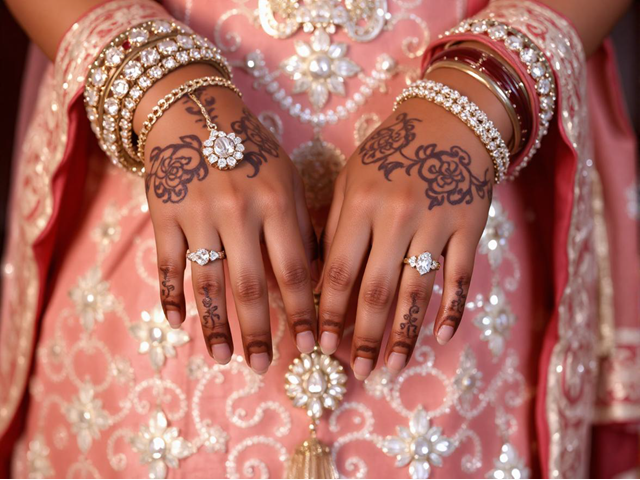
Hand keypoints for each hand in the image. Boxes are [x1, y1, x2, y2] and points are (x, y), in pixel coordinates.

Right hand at [142, 83, 316, 373]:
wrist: (194, 111)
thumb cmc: (251, 149)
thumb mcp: (287, 177)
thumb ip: (302, 225)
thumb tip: (319, 276)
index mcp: (277, 202)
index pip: (295, 270)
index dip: (304, 312)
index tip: (311, 346)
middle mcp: (238, 212)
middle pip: (251, 286)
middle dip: (259, 332)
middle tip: (262, 367)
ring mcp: (198, 214)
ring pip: (206, 283)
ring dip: (215, 326)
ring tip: (223, 358)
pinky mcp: (164, 215)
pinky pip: (166, 265)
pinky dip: (170, 296)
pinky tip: (177, 324)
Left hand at [318, 97, 493, 379]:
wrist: (451, 121)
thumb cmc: (391, 152)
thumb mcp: (352, 178)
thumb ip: (335, 225)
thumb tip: (317, 280)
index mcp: (361, 204)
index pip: (338, 271)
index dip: (329, 313)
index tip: (321, 345)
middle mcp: (398, 216)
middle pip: (377, 290)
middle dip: (365, 336)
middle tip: (357, 369)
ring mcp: (437, 223)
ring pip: (418, 291)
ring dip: (405, 334)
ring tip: (393, 366)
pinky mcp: (469, 227)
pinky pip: (461, 277)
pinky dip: (452, 308)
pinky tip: (443, 336)